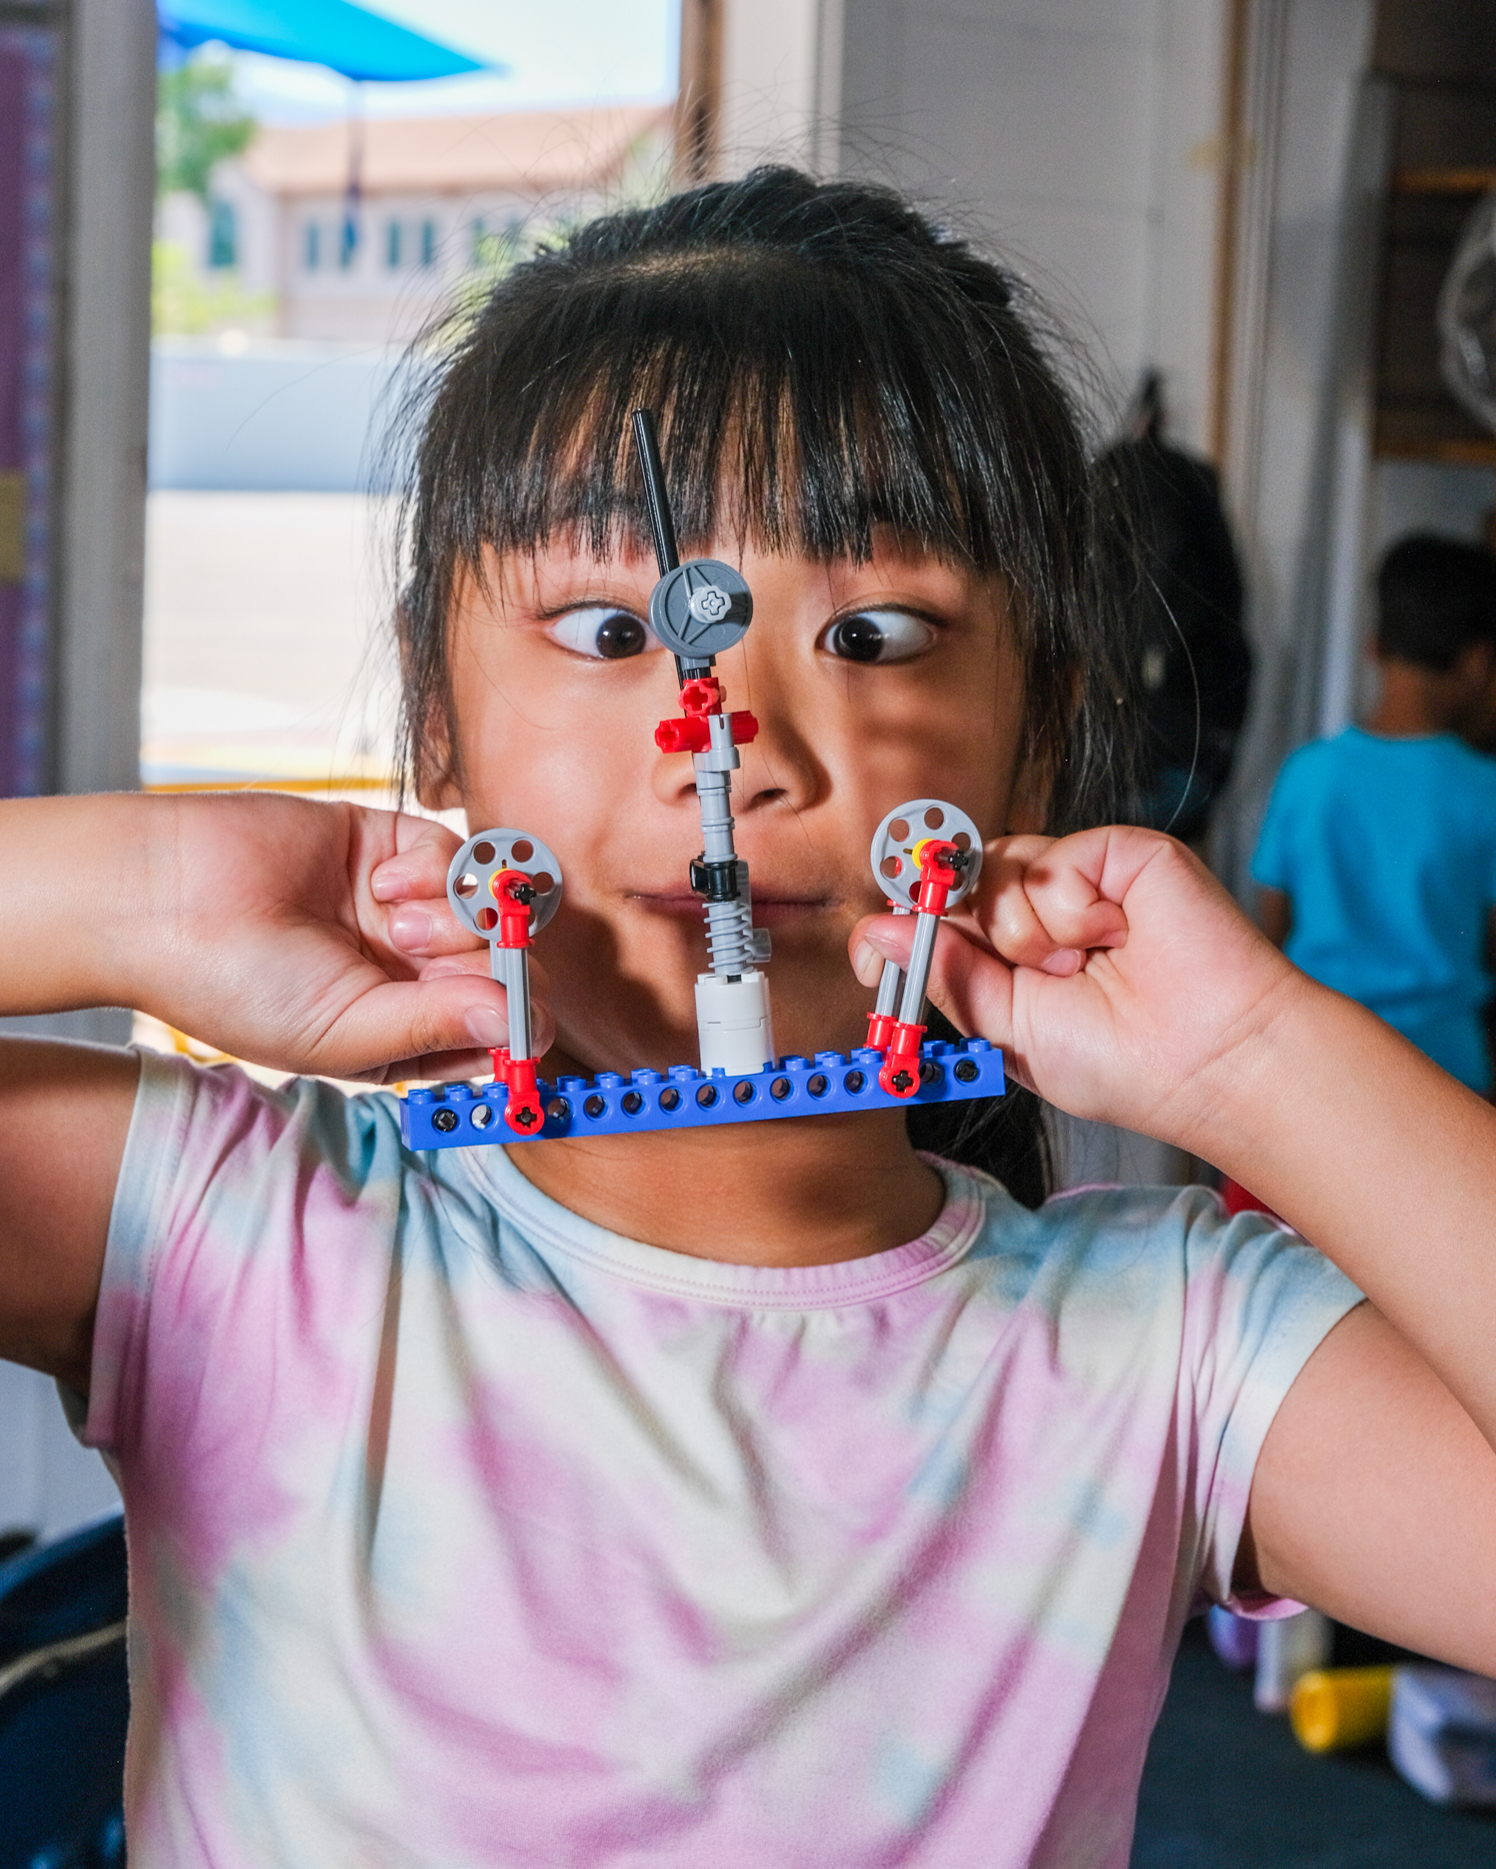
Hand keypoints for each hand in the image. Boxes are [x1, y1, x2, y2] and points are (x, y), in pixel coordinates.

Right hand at [118, 794, 551, 1083]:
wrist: (164, 901)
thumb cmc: (237, 987)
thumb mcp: (346, 1034)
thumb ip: (439, 1028)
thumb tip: (523, 1029)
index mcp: (401, 1034)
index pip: (494, 1037)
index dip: (520, 1031)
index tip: (524, 1024)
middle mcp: (412, 974)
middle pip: (507, 969)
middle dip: (496, 967)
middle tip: (453, 963)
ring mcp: (409, 909)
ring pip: (491, 912)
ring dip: (461, 918)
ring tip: (397, 926)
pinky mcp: (395, 847)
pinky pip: (460, 855)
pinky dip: (438, 870)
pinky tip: (383, 884)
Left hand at [850, 826, 1304, 1152]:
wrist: (1207, 1063)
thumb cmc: (1122, 1063)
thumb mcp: (1004, 1029)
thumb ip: (944, 974)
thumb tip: (877, 932)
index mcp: (1011, 954)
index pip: (937, 912)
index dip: (903, 916)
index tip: (874, 946)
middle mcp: (1042, 909)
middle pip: (960, 879)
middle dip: (967, 927)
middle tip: (1015, 970)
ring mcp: (1081, 877)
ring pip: (998, 866)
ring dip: (1026, 932)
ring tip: (1080, 969)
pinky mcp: (1118, 852)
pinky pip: (1052, 860)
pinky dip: (1071, 913)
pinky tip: (1114, 940)